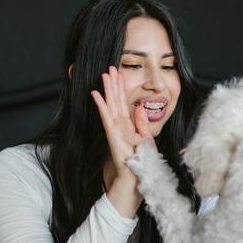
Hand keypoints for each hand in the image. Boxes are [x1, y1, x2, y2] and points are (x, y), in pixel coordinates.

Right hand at [91, 66, 154, 181]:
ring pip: (110, 103)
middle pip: (116, 99)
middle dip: (113, 83)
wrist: (137, 174)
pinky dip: (101, 104)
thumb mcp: (146, 138)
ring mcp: (114, 128)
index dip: (121, 88)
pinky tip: (95, 93)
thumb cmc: (141, 160)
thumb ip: (142, 123)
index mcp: (128, 124)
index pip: (123, 102)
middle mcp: (119, 124)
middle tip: (110, 67)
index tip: (119, 74)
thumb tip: (138, 108)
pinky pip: (106, 115)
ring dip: (107, 89)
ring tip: (104, 74)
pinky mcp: (111, 133)